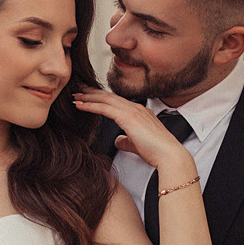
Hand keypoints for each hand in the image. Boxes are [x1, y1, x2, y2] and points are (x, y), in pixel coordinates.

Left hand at [73, 90, 192, 170]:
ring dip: (88, 97)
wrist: (168, 155)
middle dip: (92, 92)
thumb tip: (117, 140)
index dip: (102, 97)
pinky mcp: (128, 117)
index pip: (116, 101)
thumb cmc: (156, 152)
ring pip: (105, 99)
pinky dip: (91, 105)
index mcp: (139, 112)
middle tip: (79, 89)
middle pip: (109, 96)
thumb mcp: (137, 144)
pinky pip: (104, 108)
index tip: (90, 95)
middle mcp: (136, 108)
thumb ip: (126, 140)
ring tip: (75, 96)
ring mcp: (132, 110)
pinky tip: (80, 105)